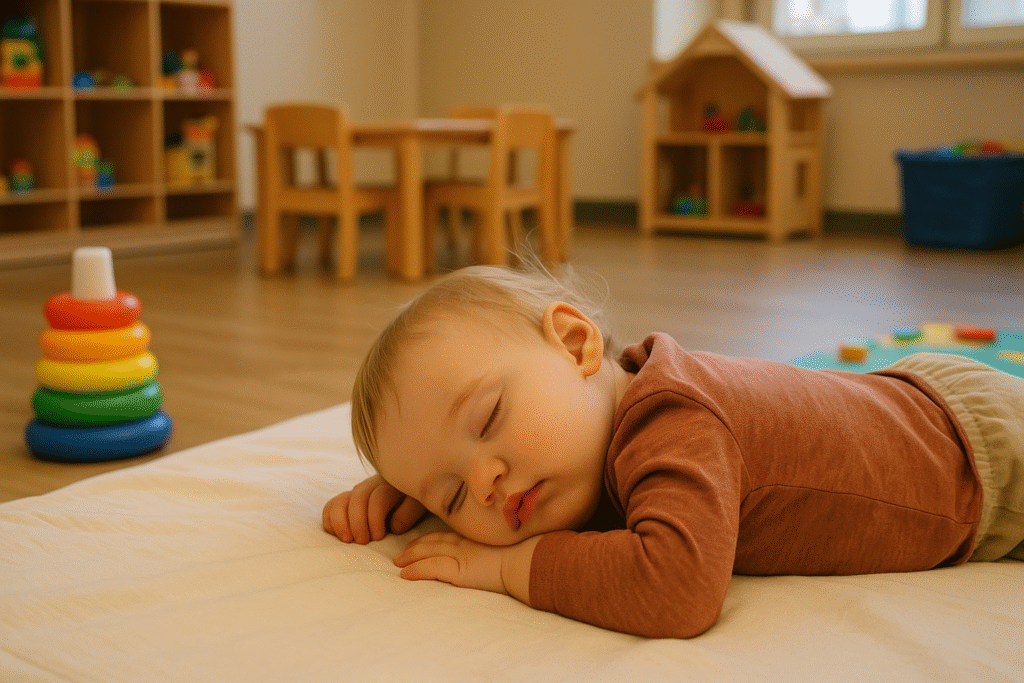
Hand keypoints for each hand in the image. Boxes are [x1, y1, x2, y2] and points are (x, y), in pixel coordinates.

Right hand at [323, 474, 425, 543]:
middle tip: (362, 542)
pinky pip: (332, 504)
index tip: (379, 537)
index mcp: (391, 485)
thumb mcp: (419, 504)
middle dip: (357, 522)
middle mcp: (371, 485)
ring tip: (347, 539)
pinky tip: (335, 533)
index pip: (377, 498)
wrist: (407, 490)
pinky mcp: (347, 499)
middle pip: (357, 498)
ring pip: (341, 500)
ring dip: (340, 521)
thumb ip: (409, 513)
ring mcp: (357, 491)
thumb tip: (394, 526)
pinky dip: (330, 518)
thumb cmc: (413, 501)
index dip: (375, 519)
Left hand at [394, 532, 540, 603]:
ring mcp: (462, 556)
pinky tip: (405, 575)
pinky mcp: (459, 570)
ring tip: (398, 563)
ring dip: (411, 558)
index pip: (449, 536)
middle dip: (416, 546)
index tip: (420, 542)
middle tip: (402, 552)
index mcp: (477, 541)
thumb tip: (504, 557)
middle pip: (435, 542)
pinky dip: (416, 570)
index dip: (432, 539)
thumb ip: (501, 553)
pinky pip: (432, 568)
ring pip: (429, 553)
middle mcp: (467, 545)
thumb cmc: (526, 558)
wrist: (529, 564)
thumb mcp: (511, 552)